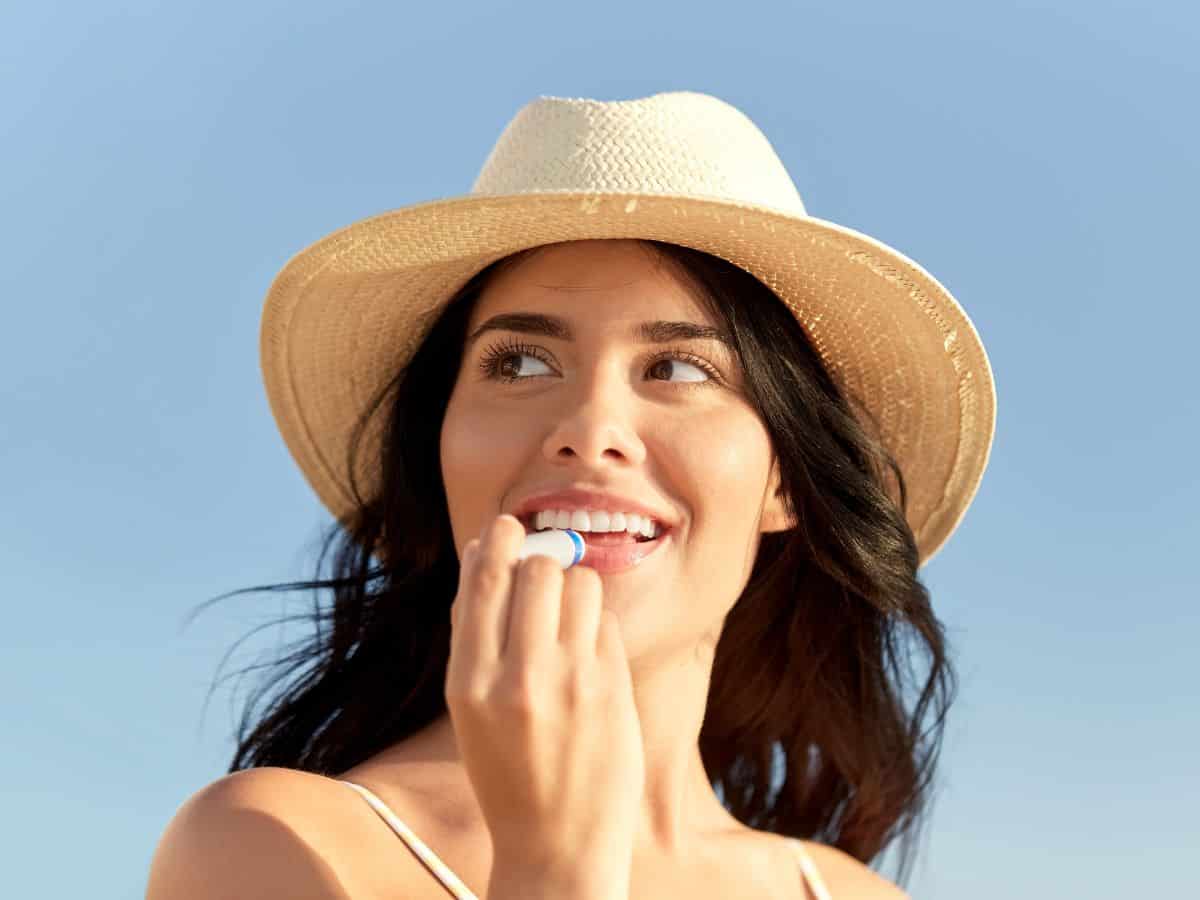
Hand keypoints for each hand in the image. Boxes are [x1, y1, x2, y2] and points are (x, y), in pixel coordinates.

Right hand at [445, 514, 645, 866]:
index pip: (485, 580)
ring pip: (582, 585)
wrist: (555, 848)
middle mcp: (518, 678)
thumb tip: (486, 553)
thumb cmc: (507, 770)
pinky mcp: (612, 692)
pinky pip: (607, 624)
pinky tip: (588, 660)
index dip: (498, 540)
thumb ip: (476, 635)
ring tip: (567, 621)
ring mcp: (571, 684)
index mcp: (468, 682)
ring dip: (576, 589)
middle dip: (543, 562)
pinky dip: (597, 629)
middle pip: (540, 569)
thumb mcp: (470, 708)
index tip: (506, 525)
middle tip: (544, 574)